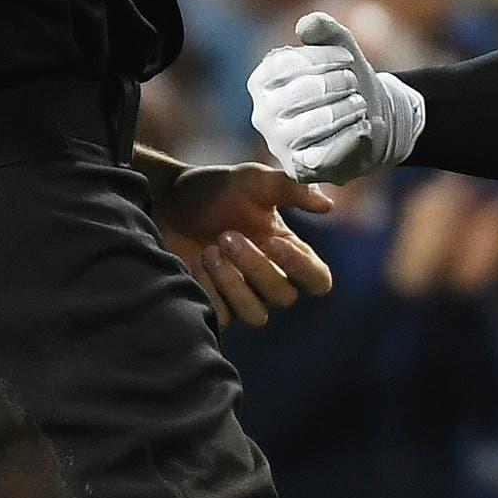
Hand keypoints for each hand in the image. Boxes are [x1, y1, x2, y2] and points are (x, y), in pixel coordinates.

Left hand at [153, 163, 334, 329]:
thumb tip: (327, 205)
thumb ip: (290, 188)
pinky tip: (196, 262)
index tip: (273, 242)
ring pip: (256, 314)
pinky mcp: (215, 305)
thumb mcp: (254, 180)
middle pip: (284, 296)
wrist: (169, 201)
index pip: (317, 279)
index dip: (302, 268)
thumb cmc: (217, 189)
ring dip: (233, 282)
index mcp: (287, 250)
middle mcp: (270, 277)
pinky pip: (224, 316)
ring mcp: (243, 296)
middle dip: (255, 266)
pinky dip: (210, 289)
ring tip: (210, 250)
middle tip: (226, 236)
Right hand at [248, 12, 425, 183]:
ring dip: (347, 109)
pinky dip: (351, 137)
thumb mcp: (340, 48)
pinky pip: (326, 152)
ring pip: (315, 122)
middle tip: (354, 84)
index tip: (348, 59)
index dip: (324, 58)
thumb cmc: (346, 81)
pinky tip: (363, 128)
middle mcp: (262, 113)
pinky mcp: (299, 168)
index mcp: (263, 81)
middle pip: (302, 91)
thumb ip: (325, 29)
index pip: (288, 63)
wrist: (367, 121)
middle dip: (339, 83)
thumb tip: (306, 25)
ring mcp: (279, 143)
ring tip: (359, 105)